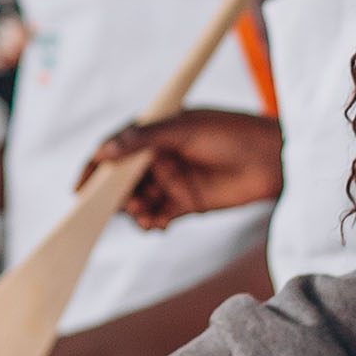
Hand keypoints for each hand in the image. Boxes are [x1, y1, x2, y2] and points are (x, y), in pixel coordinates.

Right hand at [86, 109, 282, 228]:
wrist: (275, 160)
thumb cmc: (233, 133)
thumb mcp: (185, 130)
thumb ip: (144, 139)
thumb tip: (104, 150)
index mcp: (155, 130)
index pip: (115, 147)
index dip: (95, 167)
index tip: (80, 188)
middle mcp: (159, 155)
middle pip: (123, 178)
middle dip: (115, 195)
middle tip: (118, 206)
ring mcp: (171, 179)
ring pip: (138, 199)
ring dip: (134, 210)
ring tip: (144, 215)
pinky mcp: (186, 203)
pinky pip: (157, 216)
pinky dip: (151, 222)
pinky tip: (156, 225)